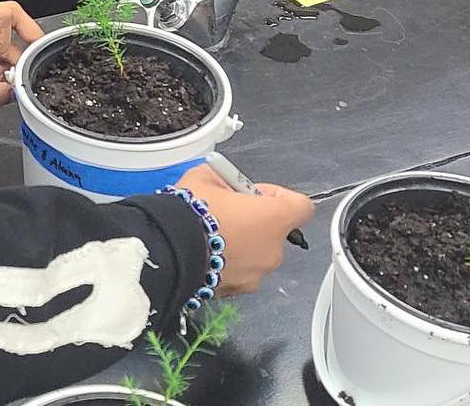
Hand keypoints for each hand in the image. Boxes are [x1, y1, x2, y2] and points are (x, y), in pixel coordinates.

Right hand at [176, 166, 314, 295]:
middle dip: (254, 220)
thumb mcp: (206, 176)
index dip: (279, 196)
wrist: (168, 250)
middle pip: (275, 231)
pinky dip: (228, 263)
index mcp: (274, 218)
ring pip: (256, 254)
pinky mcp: (236, 291)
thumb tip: (222, 183)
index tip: (255, 193)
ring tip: (209, 233)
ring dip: (241, 244)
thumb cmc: (191, 213)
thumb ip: (223, 179)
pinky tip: (203, 251)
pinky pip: (239, 272)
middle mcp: (273, 251)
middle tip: (226, 211)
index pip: (301, 206)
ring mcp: (256, 275)